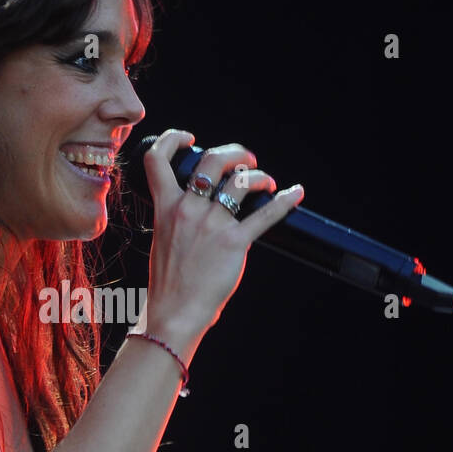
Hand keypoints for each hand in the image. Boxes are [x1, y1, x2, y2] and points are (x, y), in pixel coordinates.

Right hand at [137, 129, 304, 349]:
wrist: (174, 312)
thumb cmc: (169, 283)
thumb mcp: (162, 240)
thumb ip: (175, 218)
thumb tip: (197, 207)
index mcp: (165, 207)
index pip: (157, 159)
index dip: (173, 139)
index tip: (190, 139)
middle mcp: (188, 209)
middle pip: (212, 160)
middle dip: (234, 153)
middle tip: (246, 161)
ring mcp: (212, 225)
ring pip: (240, 181)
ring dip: (258, 176)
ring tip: (265, 183)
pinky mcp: (234, 242)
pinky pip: (265, 215)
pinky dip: (284, 201)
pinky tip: (295, 194)